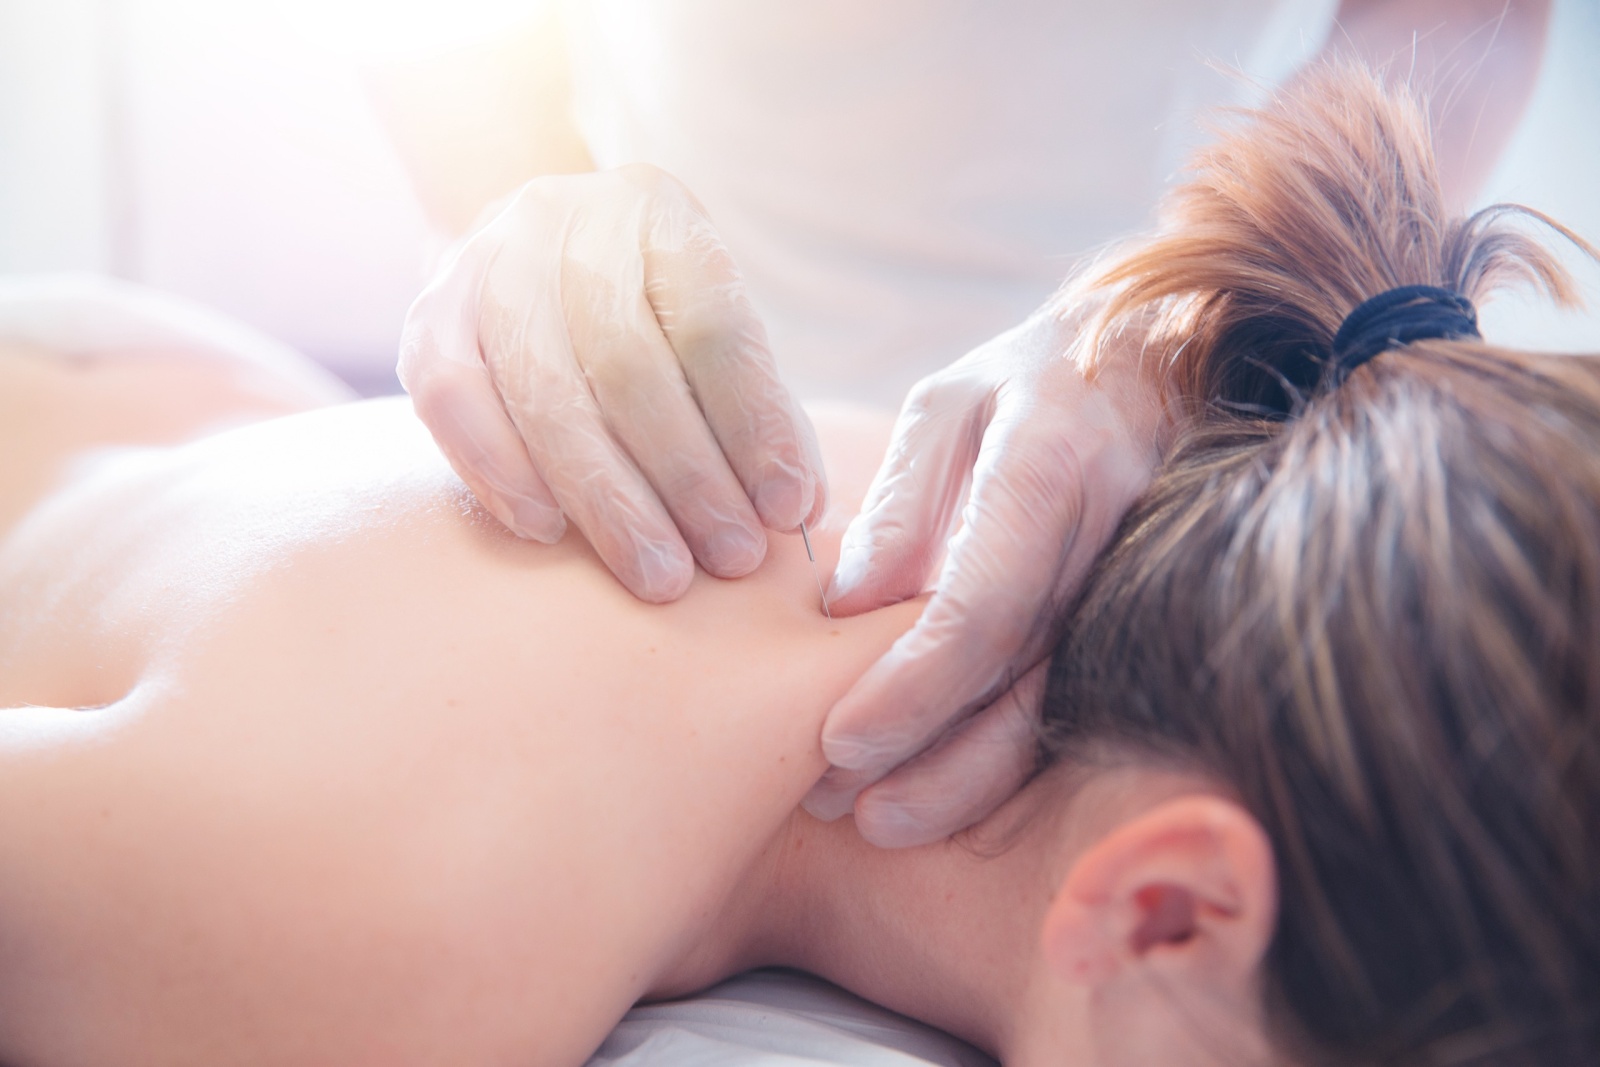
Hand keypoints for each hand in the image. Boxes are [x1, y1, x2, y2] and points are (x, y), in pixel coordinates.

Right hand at [398, 164, 826, 602]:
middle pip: (628, 363)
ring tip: (660, 574)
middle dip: (687, 477)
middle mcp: (568, 219)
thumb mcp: (713, 332)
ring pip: (544, 389)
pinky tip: (546, 531)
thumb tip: (796, 507)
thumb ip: (759, 410)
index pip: (714, 323)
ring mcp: (488, 261)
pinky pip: (450, 397)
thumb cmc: (648, 313)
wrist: (536, 255)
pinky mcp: (428, 311)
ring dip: (607, 499)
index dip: (754, 424)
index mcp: (659, 213)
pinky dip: (499, 470)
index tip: (787, 509)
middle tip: (731, 556)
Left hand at [803, 309, 1164, 845]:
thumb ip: (902, 504)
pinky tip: (940, 789)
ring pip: (1051, 707)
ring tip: (878, 821)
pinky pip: (1067, 700)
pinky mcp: (1129, 617)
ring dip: (963, 779)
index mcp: (1052, 464)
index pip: (981, 605)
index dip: (912, 688)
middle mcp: (1106, 536)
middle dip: (927, 757)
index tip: (840, 742)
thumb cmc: (1030, 379)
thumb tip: (846, 609)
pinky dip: (1002, 756)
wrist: (1160, 363)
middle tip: (840, 807)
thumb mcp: (950, 405)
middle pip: (1017, 678)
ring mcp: (1130, 584)